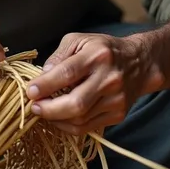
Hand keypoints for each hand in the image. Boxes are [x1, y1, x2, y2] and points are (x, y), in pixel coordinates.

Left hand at [26, 32, 162, 134]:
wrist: (139, 62)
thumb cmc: (102, 49)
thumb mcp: (79, 40)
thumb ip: (58, 56)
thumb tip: (42, 76)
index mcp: (98, 56)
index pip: (68, 74)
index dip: (46, 85)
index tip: (30, 91)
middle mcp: (109, 79)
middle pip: (76, 103)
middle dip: (49, 109)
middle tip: (33, 107)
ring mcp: (116, 100)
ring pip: (80, 119)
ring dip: (56, 118)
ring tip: (43, 111)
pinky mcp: (118, 114)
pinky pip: (87, 127)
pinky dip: (68, 126)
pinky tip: (58, 117)